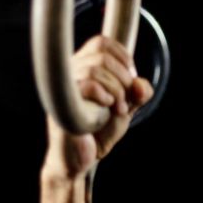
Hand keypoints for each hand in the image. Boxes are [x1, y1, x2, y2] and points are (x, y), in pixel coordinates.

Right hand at [44, 35, 154, 177]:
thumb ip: (138, 94)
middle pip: (102, 53)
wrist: (80, 159)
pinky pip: (86, 84)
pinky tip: (106, 108)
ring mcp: (63, 86)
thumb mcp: (126, 109)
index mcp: (83, 68)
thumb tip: (140, 84)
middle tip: (125, 101)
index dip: (123, 57)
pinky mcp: (62, 103)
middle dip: (123, 77)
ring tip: (117, 109)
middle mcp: (70, 72)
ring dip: (116, 90)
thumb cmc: (98, 132)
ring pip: (96, 68)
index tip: (131, 80)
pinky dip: (104, 95)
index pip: (102, 43)